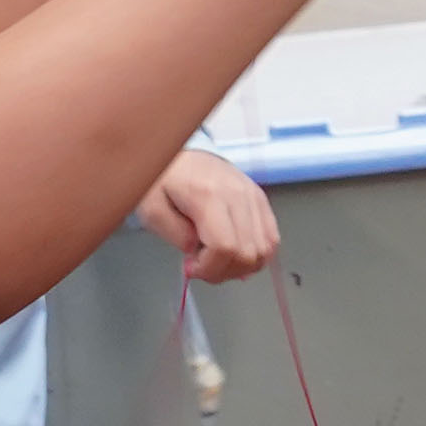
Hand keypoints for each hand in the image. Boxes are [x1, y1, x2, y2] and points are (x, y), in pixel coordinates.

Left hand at [138, 148, 279, 282]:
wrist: (182, 154)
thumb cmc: (165, 179)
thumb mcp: (153, 208)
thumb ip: (174, 234)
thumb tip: (196, 252)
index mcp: (208, 195)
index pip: (225, 247)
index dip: (209, 268)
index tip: (191, 268)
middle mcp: (237, 194)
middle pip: (248, 253)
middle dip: (223, 271)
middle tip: (203, 267)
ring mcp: (252, 195)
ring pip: (264, 249)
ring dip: (241, 266)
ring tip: (218, 260)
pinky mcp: (259, 198)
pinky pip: (271, 238)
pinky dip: (256, 255)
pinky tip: (235, 254)